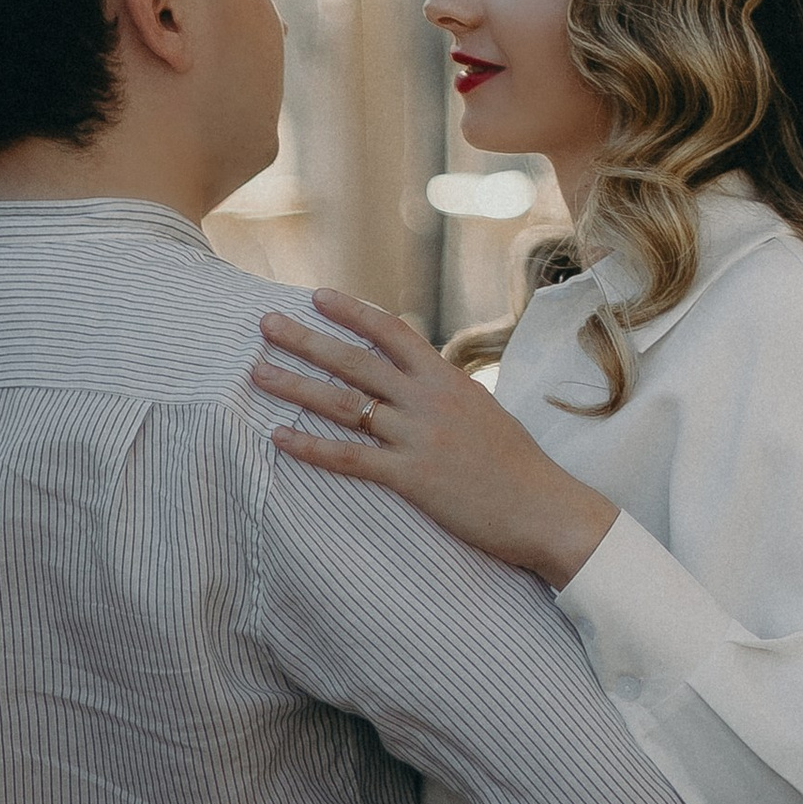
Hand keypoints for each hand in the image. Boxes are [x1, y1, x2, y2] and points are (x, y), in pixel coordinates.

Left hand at [252, 290, 620, 590]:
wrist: (545, 506)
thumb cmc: (519, 464)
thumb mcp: (485, 412)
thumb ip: (450, 394)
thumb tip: (427, 380)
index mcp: (447, 379)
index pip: (393, 331)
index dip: (353, 311)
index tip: (318, 296)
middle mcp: (428, 400)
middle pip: (355, 361)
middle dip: (307, 339)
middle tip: (264, 323)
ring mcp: (418, 437)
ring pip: (344, 404)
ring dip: (296, 386)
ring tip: (257, 372)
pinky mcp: (411, 477)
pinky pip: (350, 457)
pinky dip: (311, 447)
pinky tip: (279, 438)